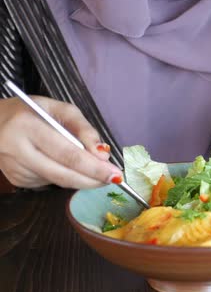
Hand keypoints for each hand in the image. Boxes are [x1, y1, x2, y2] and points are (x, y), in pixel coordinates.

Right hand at [0, 96, 122, 188]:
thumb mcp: (60, 109)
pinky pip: (49, 182)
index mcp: (26, 126)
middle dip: (92, 179)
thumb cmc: (33, 112)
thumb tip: (102, 154)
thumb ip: (84, 129)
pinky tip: (65, 166)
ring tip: (95, 171)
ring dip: (81, 179)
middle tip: (113, 179)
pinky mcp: (16, 179)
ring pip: (58, 181)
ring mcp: (14, 167)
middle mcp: (16, 149)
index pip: (67, 154)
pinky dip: (64, 177)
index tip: (115, 174)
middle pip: (62, 174)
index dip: (93, 168)